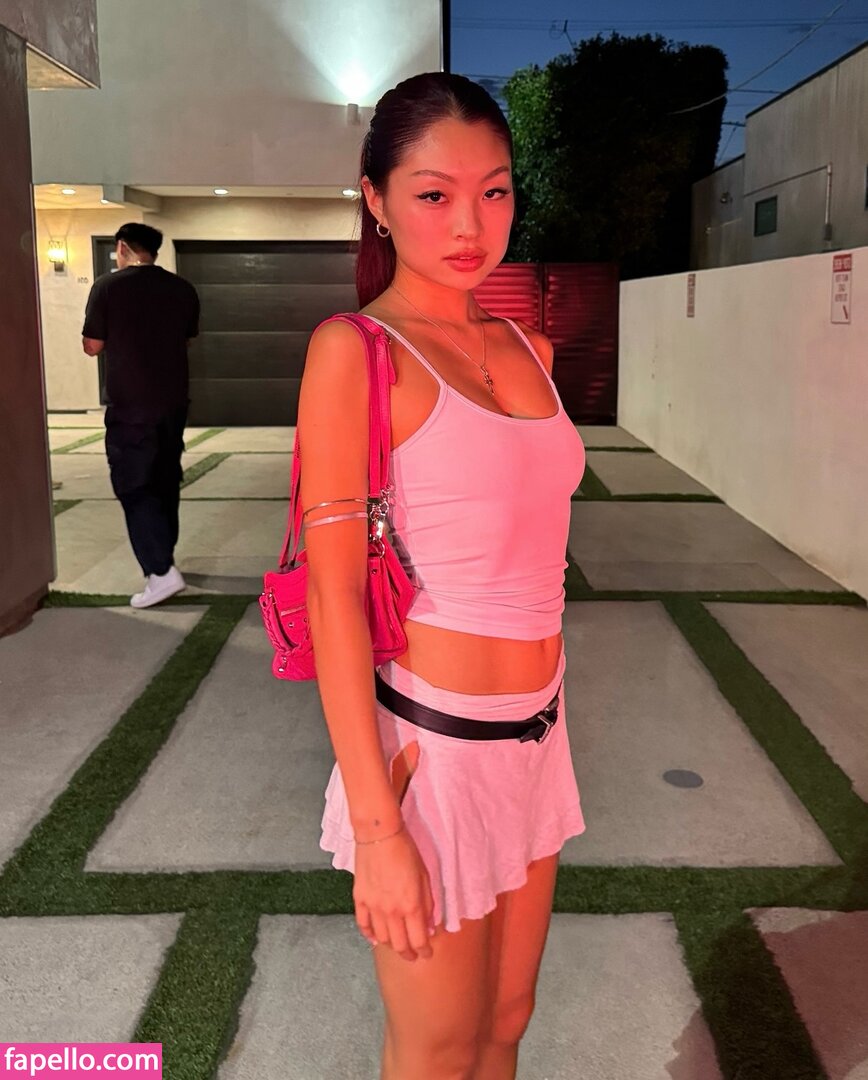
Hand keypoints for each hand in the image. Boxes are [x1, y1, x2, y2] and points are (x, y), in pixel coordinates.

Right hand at [354, 825, 435, 961]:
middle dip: (409, 955)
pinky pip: (363, 925)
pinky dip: (370, 935)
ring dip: (391, 946)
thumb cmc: (406, 851)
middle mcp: (391, 911)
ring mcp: (373, 907)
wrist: (380, 835)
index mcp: (411, 905)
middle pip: (400, 945)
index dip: (424, 951)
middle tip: (414, 956)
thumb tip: (429, 924)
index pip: (418, 940)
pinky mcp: (360, 900)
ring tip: (397, 946)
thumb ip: (428, 903)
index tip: (427, 953)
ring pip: (381, 939)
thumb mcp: (425, 876)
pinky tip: (376, 938)